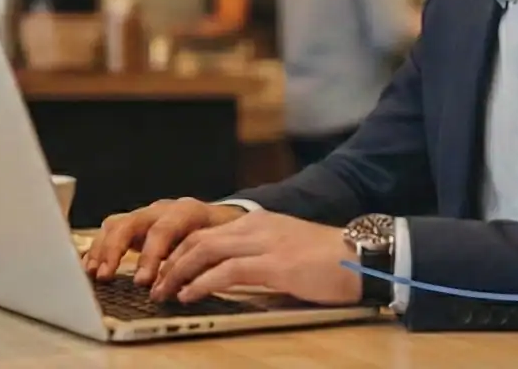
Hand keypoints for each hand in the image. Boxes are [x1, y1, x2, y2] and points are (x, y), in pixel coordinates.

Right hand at [82, 198, 245, 284]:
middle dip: (115, 250)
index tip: (142, 282)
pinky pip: (109, 232)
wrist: (221, 219)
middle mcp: (162, 210)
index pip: (163, 230)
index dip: (150, 256)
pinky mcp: (134, 226)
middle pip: (131, 222)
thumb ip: (203, 263)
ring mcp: (146, 216)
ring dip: (102, 250)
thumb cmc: (221, 236)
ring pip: (116, 225)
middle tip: (106, 276)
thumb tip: (187, 288)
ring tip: (94, 274)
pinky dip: (98, 250)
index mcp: (187, 212)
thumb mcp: (220, 247)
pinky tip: (90, 268)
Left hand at [150, 210, 361, 305]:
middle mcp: (258, 227)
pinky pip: (227, 271)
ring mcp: (265, 243)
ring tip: (163, 293)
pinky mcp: (275, 264)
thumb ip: (258, 256)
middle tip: (154, 285)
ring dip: (178, 274)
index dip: (180, 252)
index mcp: (259, 223)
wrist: (362, 256)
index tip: (164, 272)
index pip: (207, 233)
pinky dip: (201, 283)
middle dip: (171, 263)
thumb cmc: (329, 260)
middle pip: (199, 239)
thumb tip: (229, 276)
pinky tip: (189, 295)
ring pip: (206, 252)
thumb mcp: (287, 250)